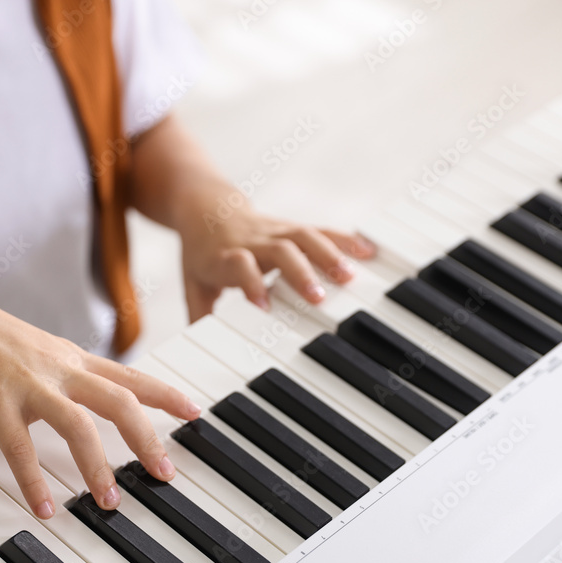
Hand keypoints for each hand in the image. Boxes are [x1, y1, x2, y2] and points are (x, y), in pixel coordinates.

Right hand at [0, 275, 200, 517]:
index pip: (131, 374)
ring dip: (98, 468)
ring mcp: (27, 382)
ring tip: (109, 503)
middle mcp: (58, 367)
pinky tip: (44, 508)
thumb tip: (81, 404)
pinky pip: (19, 446)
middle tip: (166, 475)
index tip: (195, 411)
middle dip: (148, 439)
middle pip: (120, 400)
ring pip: (79, 424)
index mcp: (70, 357)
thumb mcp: (34, 351)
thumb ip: (61, 375)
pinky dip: (33, 480)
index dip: (166, 394)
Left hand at [180, 207, 376, 320]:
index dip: (251, 282)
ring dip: (329, 255)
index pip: (238, 264)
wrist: (205, 207)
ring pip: (304, 236)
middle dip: (301, 273)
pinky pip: (320, 230)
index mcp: (224, 257)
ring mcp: (274, 232)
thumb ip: (199, 317)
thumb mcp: (193, 284)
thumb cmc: (203, 253)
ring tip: (350, 277)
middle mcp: (251, 241)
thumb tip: (201, 355)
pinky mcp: (291, 227)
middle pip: (279, 249)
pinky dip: (345, 239)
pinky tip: (368, 251)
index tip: (264, 307)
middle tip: (318, 298)